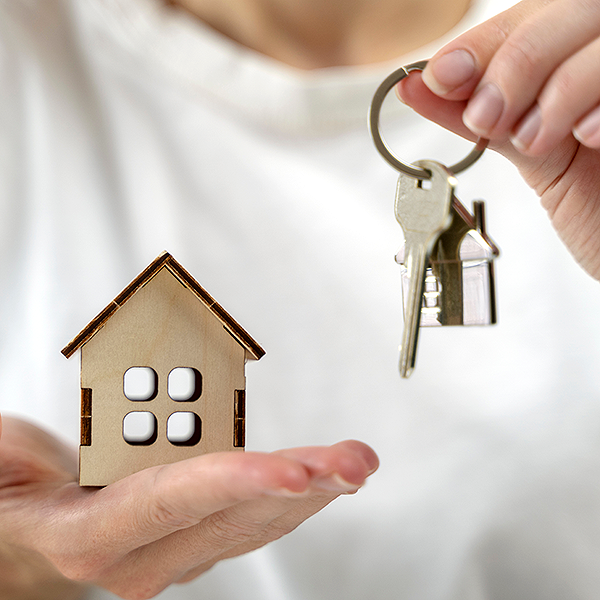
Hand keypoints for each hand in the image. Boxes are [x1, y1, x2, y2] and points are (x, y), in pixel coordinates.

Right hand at [0, 416, 377, 599]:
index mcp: (90, 532)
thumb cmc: (11, 493)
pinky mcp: (195, 536)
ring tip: (357, 462)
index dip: (233, 482)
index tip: (293, 468)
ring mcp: (174, 552)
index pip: (170, 502)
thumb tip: (36, 450)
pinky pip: (254, 516)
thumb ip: (12, 453)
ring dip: (314, 491)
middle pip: (233, 516)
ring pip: (256, 521)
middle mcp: (141, 554)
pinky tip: (328, 474)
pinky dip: (296, 493)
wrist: (21, 529)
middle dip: (302, 486)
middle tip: (354, 460)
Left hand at [396, 0, 599, 279]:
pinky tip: (586, 137)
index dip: (478, 45)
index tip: (443, 79)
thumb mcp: (528, 153)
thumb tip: (414, 85)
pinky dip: (598, 105)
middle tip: (488, 118)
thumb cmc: (592, 200)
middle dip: (514, 65)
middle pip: (563, 12)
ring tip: (534, 140)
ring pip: (598, 35)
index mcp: (572, 56)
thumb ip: (476, 115)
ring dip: (556, 88)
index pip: (522, 20)